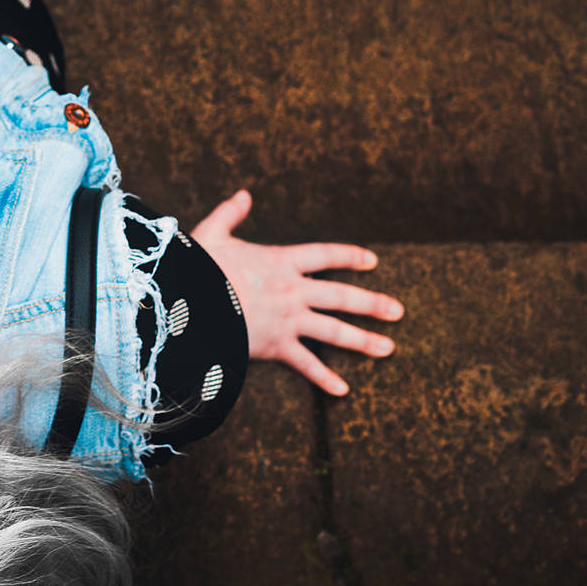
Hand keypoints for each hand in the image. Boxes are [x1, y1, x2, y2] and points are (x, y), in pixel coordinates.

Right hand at [189, 190, 402, 395]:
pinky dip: (324, 379)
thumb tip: (244, 195)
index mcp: (281, 261)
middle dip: (373, 304)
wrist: (188, 302)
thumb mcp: (212, 233)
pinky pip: (306, 365)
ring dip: (364, 340)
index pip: (325, 255)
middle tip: (398, 311)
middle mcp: (293, 291)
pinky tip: (343, 390)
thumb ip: (230, 213)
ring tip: (389, 348)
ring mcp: (288, 320)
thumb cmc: (198, 267)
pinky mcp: (277, 346)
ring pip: (335, 332)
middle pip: (342, 297)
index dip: (350, 256)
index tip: (372, 261)